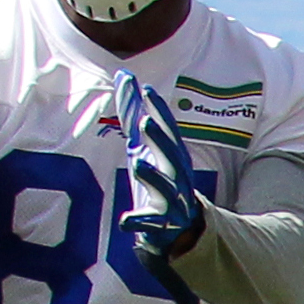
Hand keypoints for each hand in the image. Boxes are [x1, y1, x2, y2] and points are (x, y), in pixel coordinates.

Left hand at [114, 74, 201, 255]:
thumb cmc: (159, 178)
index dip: (159, 110)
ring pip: (163, 187)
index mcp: (173, 155)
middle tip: (145, 121)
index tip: (146, 90)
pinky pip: (149, 224)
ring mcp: (171, 200)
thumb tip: (123, 75)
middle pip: (171, 154)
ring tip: (138, 164)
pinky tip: (124, 220)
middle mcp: (176, 175)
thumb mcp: (144, 144)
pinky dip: (137, 222)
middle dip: (160, 138)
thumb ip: (132, 113)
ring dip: (152, 176)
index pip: (169, 129)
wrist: (180, 228)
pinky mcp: (160, 225)